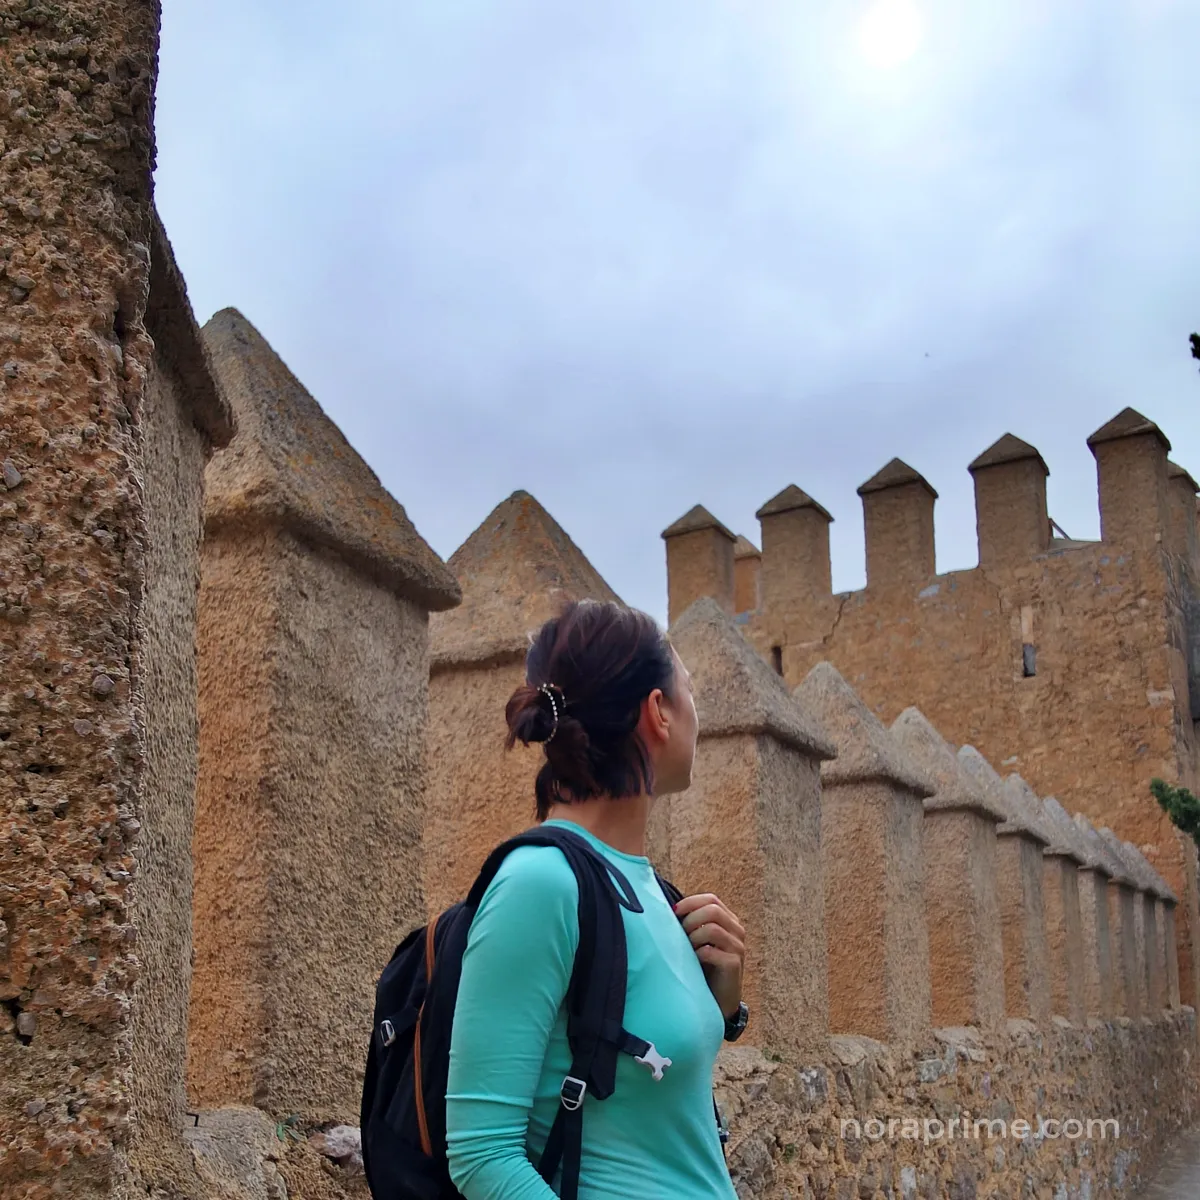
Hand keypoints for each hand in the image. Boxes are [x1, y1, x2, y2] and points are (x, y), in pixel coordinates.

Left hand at [674, 893, 744, 1019]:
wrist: (717, 1000)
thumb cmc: (703, 967)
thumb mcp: (699, 940)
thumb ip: (693, 923)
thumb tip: (669, 908)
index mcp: (729, 921)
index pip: (711, 899)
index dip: (691, 902)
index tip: (673, 911)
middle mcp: (737, 931)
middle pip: (713, 910)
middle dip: (690, 919)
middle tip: (680, 933)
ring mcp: (737, 948)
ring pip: (712, 929)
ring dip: (693, 937)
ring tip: (687, 948)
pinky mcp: (733, 965)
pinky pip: (710, 951)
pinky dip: (697, 953)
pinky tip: (693, 962)